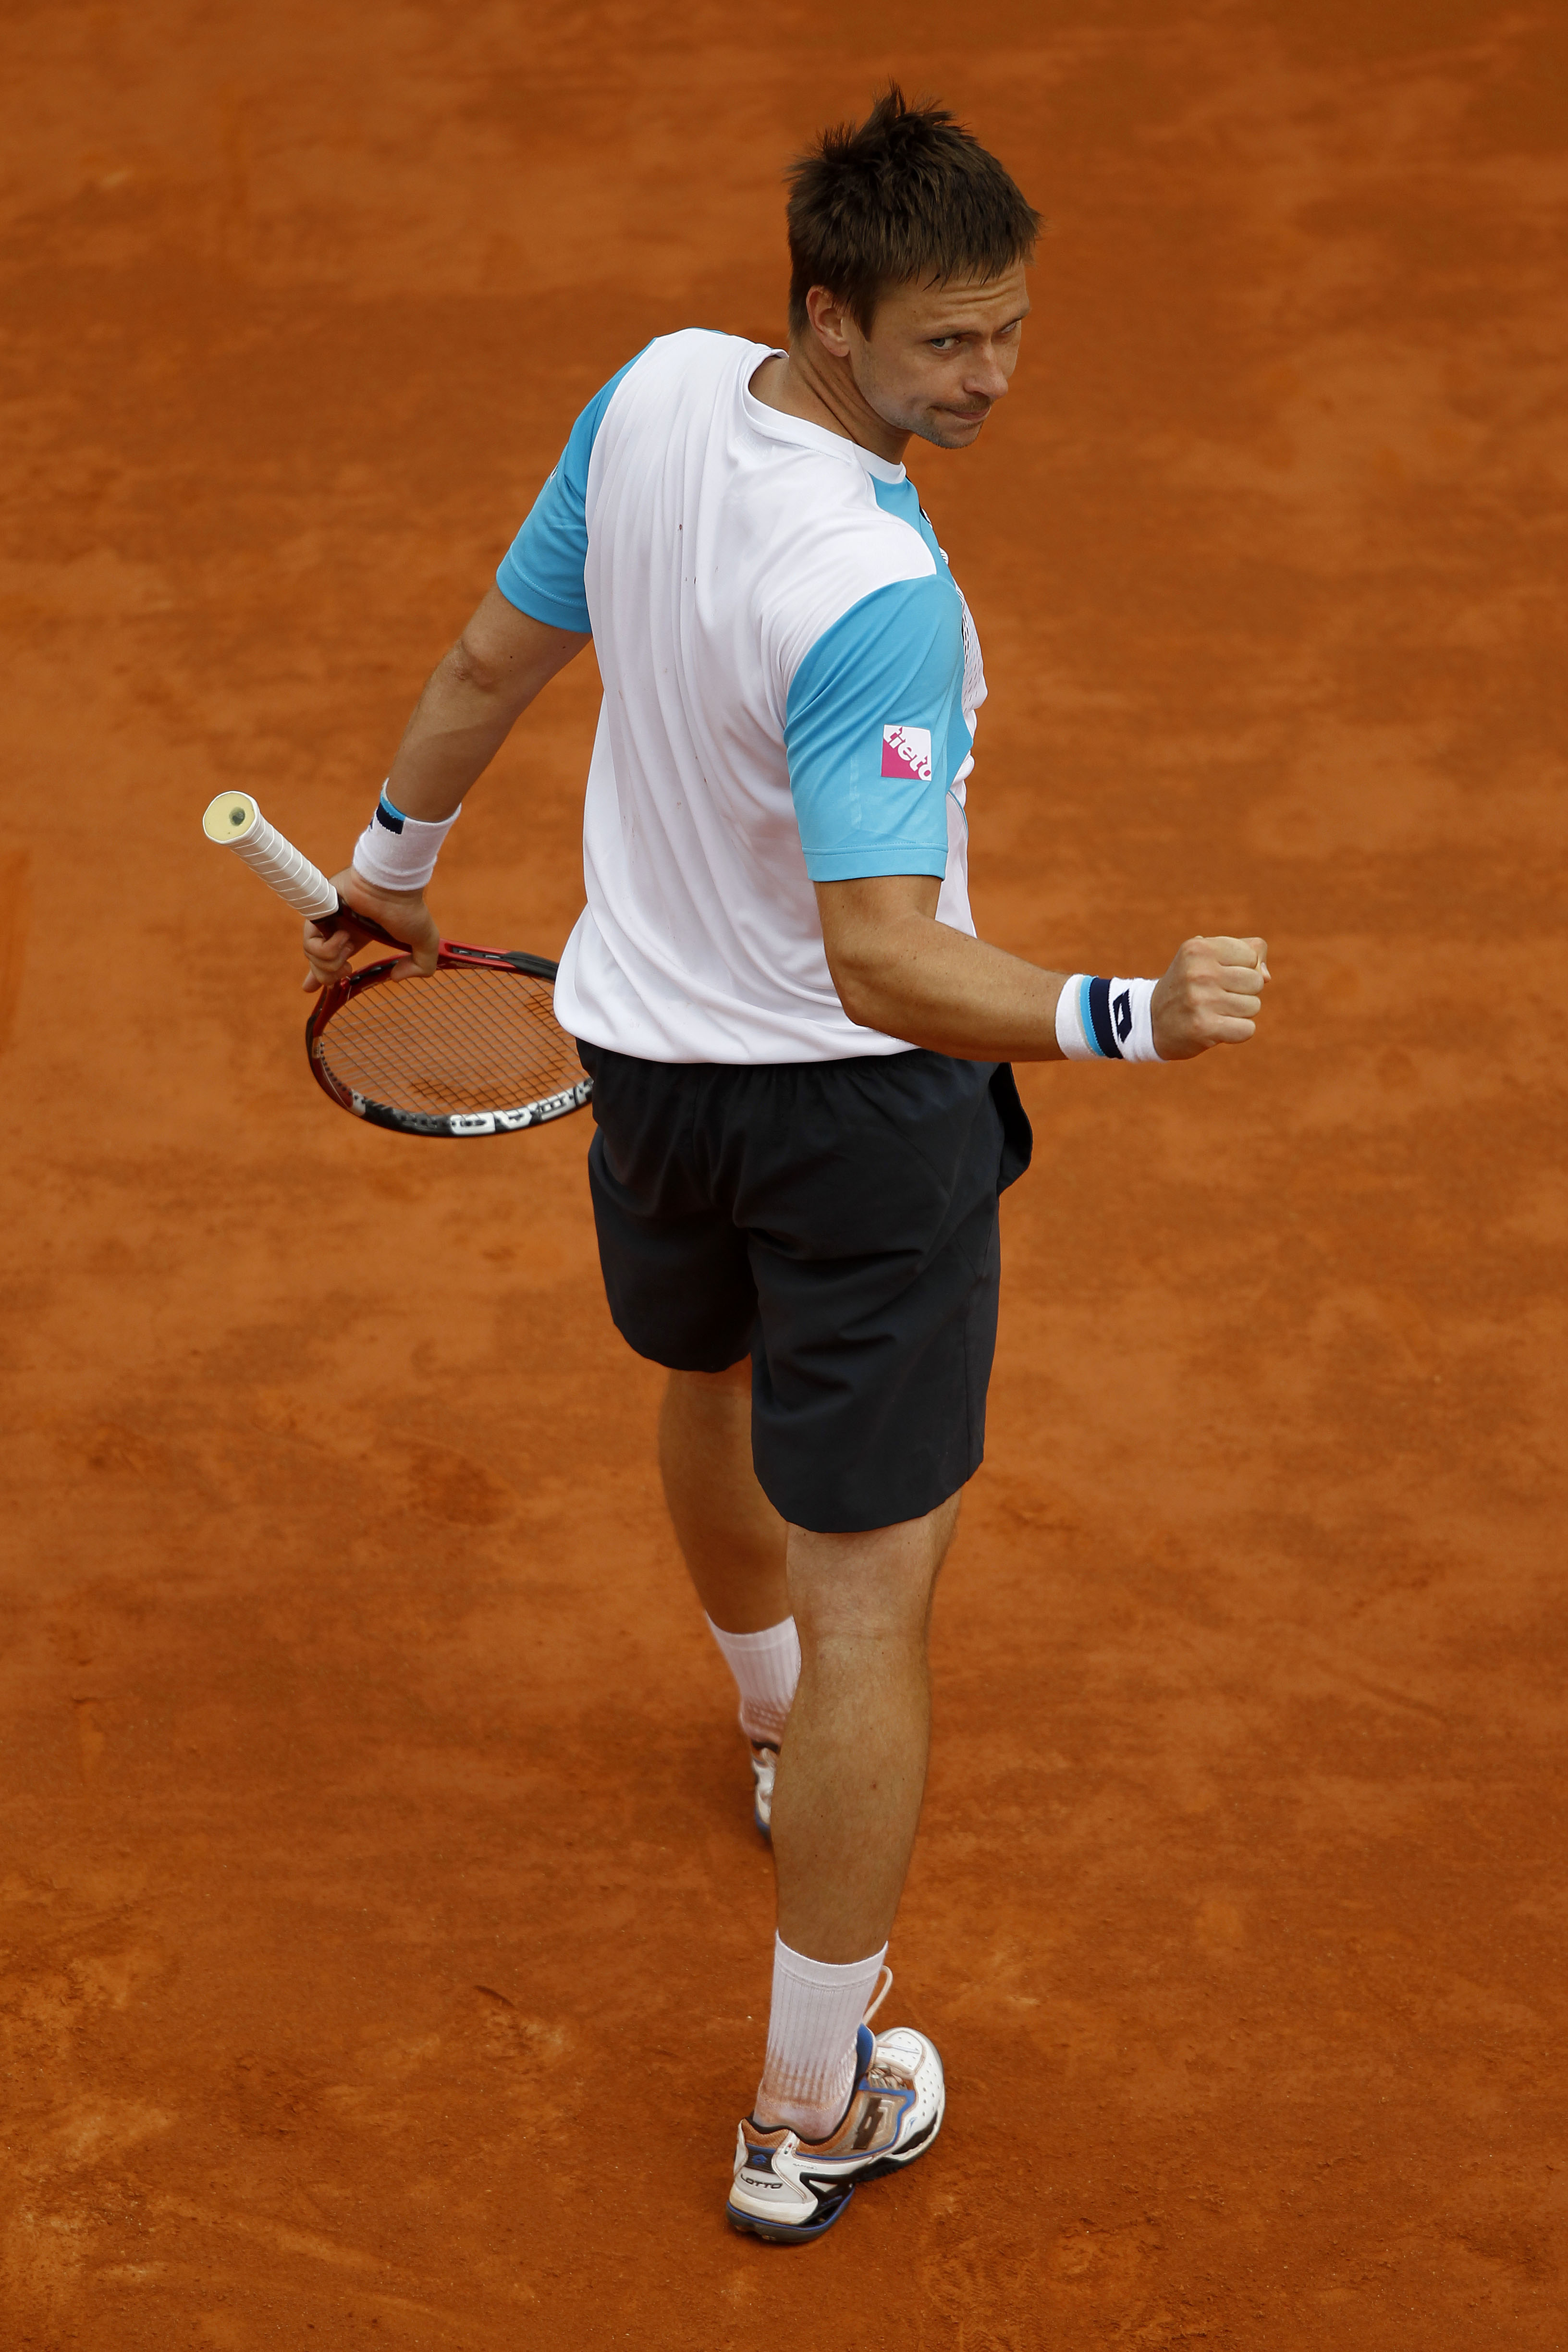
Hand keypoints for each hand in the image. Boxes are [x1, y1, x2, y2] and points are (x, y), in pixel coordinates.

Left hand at [301, 868, 440, 993]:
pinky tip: (345, 936)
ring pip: (313, 958)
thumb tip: (396, 978)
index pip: (330, 959)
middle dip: (328, 978)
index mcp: (356, 936)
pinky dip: (330, 949)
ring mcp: (327, 923)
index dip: (318, 977)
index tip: (311, 989)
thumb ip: (420, 966)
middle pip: (317, 965)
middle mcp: (338, 930)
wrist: (392, 889)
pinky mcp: (317, 916)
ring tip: (349, 947)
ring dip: (334, 962)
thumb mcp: (424, 944)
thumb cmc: (407, 909)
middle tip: (346, 971)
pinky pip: (311, 946)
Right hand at [1150, 935, 1269, 1059]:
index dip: (1241, 968)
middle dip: (1243, 992)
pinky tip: (1217, 1029)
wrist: (1151, 1021)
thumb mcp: (1209, 957)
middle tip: (1216, 997)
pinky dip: (1237, 1032)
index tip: (1217, 976)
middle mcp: (1198, 972)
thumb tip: (1266, 976)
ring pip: (1254, 1006)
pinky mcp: (1203, 1028)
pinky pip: (1247, 1029)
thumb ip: (1248, 952)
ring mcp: (1200, 1000)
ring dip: (1239, 1013)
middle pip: (1256, 981)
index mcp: (1199, 948)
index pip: (1251, 955)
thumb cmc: (1190, 985)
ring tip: (1214, 1012)